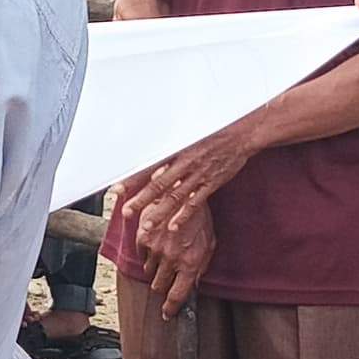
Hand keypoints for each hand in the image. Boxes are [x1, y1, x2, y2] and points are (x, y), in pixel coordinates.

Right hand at [110, 171, 217, 313]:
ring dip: (156, 269)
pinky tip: (156, 244)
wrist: (182, 191)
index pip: (177, 295)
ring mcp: (155, 250)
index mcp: (190, 263)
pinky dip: (147, 254)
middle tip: (167, 280)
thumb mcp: (209, 242)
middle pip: (159, 286)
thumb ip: (201, 265)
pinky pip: (141, 256)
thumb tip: (195, 283)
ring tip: (164, 255)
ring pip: (149, 273)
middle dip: (162, 286)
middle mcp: (171, 259)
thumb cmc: (199, 215)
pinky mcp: (142, 238)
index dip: (171, 308)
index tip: (167, 314)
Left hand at [126, 122, 260, 229]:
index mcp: (177, 150)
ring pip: (175, 197)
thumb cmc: (213, 131)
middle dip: (140, 200)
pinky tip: (172, 227)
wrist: (241, 134)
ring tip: (145, 227)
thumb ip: (171, 145)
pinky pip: (195, 203)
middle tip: (125, 212)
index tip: (117, 189)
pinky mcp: (211, 184)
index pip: (149, 166)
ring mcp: (198, 175)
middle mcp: (185, 164)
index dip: (132, 179)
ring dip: (159, 213)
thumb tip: (152, 151)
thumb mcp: (189, 133)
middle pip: (158, 185)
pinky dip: (183, 216)